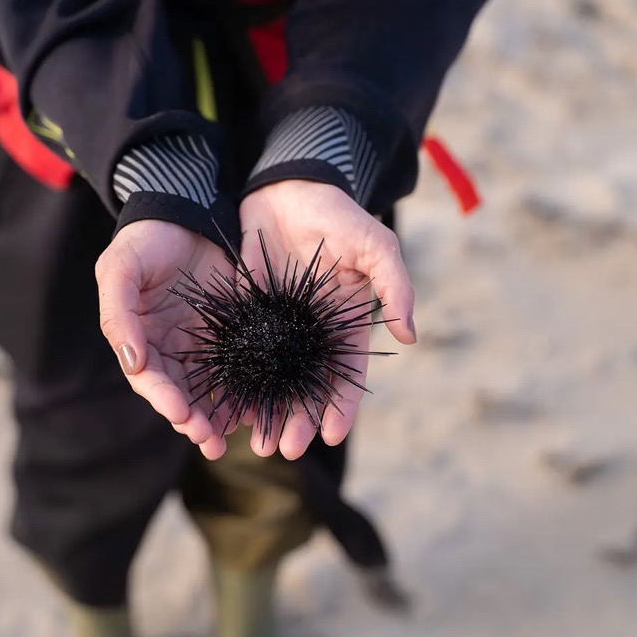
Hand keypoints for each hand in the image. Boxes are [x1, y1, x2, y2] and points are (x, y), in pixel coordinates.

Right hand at [95, 220, 232, 459]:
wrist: (185, 213)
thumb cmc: (145, 239)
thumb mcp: (120, 268)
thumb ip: (119, 313)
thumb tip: (132, 361)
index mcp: (138, 339)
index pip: (149, 379)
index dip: (164, 399)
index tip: (182, 414)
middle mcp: (168, 349)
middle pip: (179, 395)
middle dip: (193, 421)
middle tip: (209, 440)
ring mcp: (200, 345)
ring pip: (209, 391)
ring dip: (217, 418)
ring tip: (230, 439)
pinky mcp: (232, 335)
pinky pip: (238, 369)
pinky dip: (244, 392)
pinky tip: (256, 409)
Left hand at [239, 180, 416, 459]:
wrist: (288, 187)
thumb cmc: (338, 215)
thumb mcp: (374, 244)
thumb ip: (394, 285)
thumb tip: (409, 335)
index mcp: (346, 324)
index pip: (346, 375)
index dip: (341, 407)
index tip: (330, 434)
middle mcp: (312, 335)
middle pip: (306, 388)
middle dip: (298, 420)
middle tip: (285, 449)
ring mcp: (278, 328)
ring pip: (273, 380)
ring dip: (267, 413)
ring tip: (256, 443)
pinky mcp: (247, 315)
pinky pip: (242, 356)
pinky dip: (237, 384)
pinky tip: (227, 408)